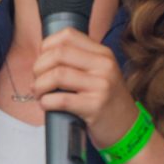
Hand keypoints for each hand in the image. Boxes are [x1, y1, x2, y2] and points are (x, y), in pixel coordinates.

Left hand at [31, 28, 138, 149]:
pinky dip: (46, 102)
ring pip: (57, 75)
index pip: (68, 35)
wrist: (126, 128)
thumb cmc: (105, 100)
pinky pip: (61, 99)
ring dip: (40, 85)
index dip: (46, 46)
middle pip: (59, 54)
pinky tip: (46, 105)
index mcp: (103, 54)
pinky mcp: (95, 106)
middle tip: (37, 80)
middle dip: (39, 67)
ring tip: (39, 93)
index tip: (42, 61)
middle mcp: (104, 66)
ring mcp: (101, 86)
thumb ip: (78, 60)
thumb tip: (42, 56)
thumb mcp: (99, 73)